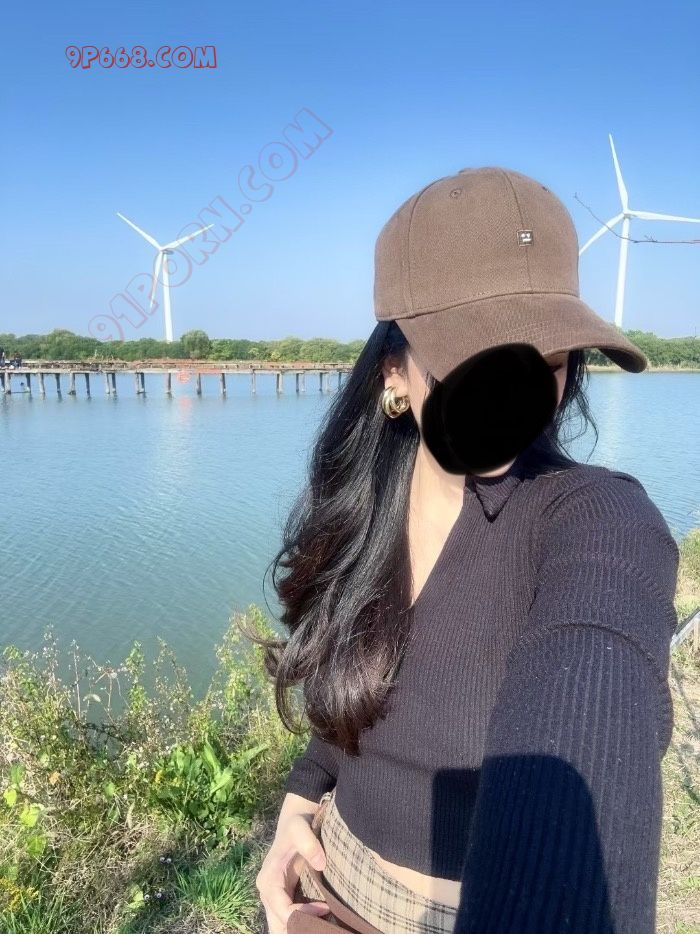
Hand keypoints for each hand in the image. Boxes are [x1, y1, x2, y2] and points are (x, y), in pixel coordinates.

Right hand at [256, 793, 331, 932]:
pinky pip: (288, 921)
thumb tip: (321, 864)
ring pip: (281, 928)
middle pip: (278, 927)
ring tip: (322, 925)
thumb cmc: (296, 826)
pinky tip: (318, 923)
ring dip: (300, 929)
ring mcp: (274, 899)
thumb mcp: (300, 828)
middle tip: (323, 925)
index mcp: (268, 881)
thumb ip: (308, 843)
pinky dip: (301, 926)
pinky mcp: (283, 900)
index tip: (326, 907)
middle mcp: (267, 894)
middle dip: (298, 930)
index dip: (304, 914)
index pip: (284, 910)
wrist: (295, 822)